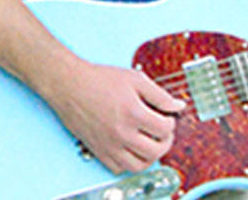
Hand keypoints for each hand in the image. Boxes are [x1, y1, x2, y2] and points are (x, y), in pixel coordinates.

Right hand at [40, 58, 186, 174]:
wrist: (68, 84)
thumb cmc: (98, 79)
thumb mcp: (134, 79)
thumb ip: (159, 95)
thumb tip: (178, 106)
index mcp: (133, 113)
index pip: (165, 129)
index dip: (170, 122)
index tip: (166, 117)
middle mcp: (122, 133)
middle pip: (156, 151)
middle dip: (165, 141)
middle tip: (162, 132)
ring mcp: (109, 144)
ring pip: (139, 165)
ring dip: (150, 157)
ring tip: (149, 143)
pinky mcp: (98, 150)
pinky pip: (119, 168)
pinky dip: (128, 163)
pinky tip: (130, 149)